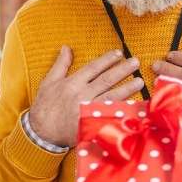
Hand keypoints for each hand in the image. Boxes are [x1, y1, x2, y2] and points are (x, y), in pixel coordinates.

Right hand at [27, 47, 144, 147]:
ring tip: (139, 81)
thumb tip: (66, 47)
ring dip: (127, 89)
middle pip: (106, 80)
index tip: (119, 53)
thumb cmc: (45, 107)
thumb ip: (60, 64)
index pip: (93, 68)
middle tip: (135, 62)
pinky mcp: (91, 125)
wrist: (41, 133)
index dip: (107, 59)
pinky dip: (122, 111)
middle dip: (122, 70)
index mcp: (72, 83)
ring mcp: (88, 111)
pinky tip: (133, 106)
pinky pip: (109, 116)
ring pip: (111, 97)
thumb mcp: (48, 82)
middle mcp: (82, 95)